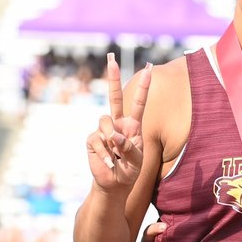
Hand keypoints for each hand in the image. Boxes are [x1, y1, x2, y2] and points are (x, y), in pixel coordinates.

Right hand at [86, 55, 151, 190]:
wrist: (115, 184)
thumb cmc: (130, 171)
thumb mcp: (137, 160)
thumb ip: (129, 147)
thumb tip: (114, 135)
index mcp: (132, 125)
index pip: (139, 103)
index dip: (143, 87)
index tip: (149, 68)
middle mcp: (117, 123)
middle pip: (114, 97)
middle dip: (113, 77)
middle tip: (112, 57)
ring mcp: (104, 130)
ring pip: (105, 122)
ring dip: (112, 140)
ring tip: (116, 155)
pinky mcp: (92, 139)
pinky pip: (98, 140)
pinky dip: (105, 153)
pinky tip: (109, 162)